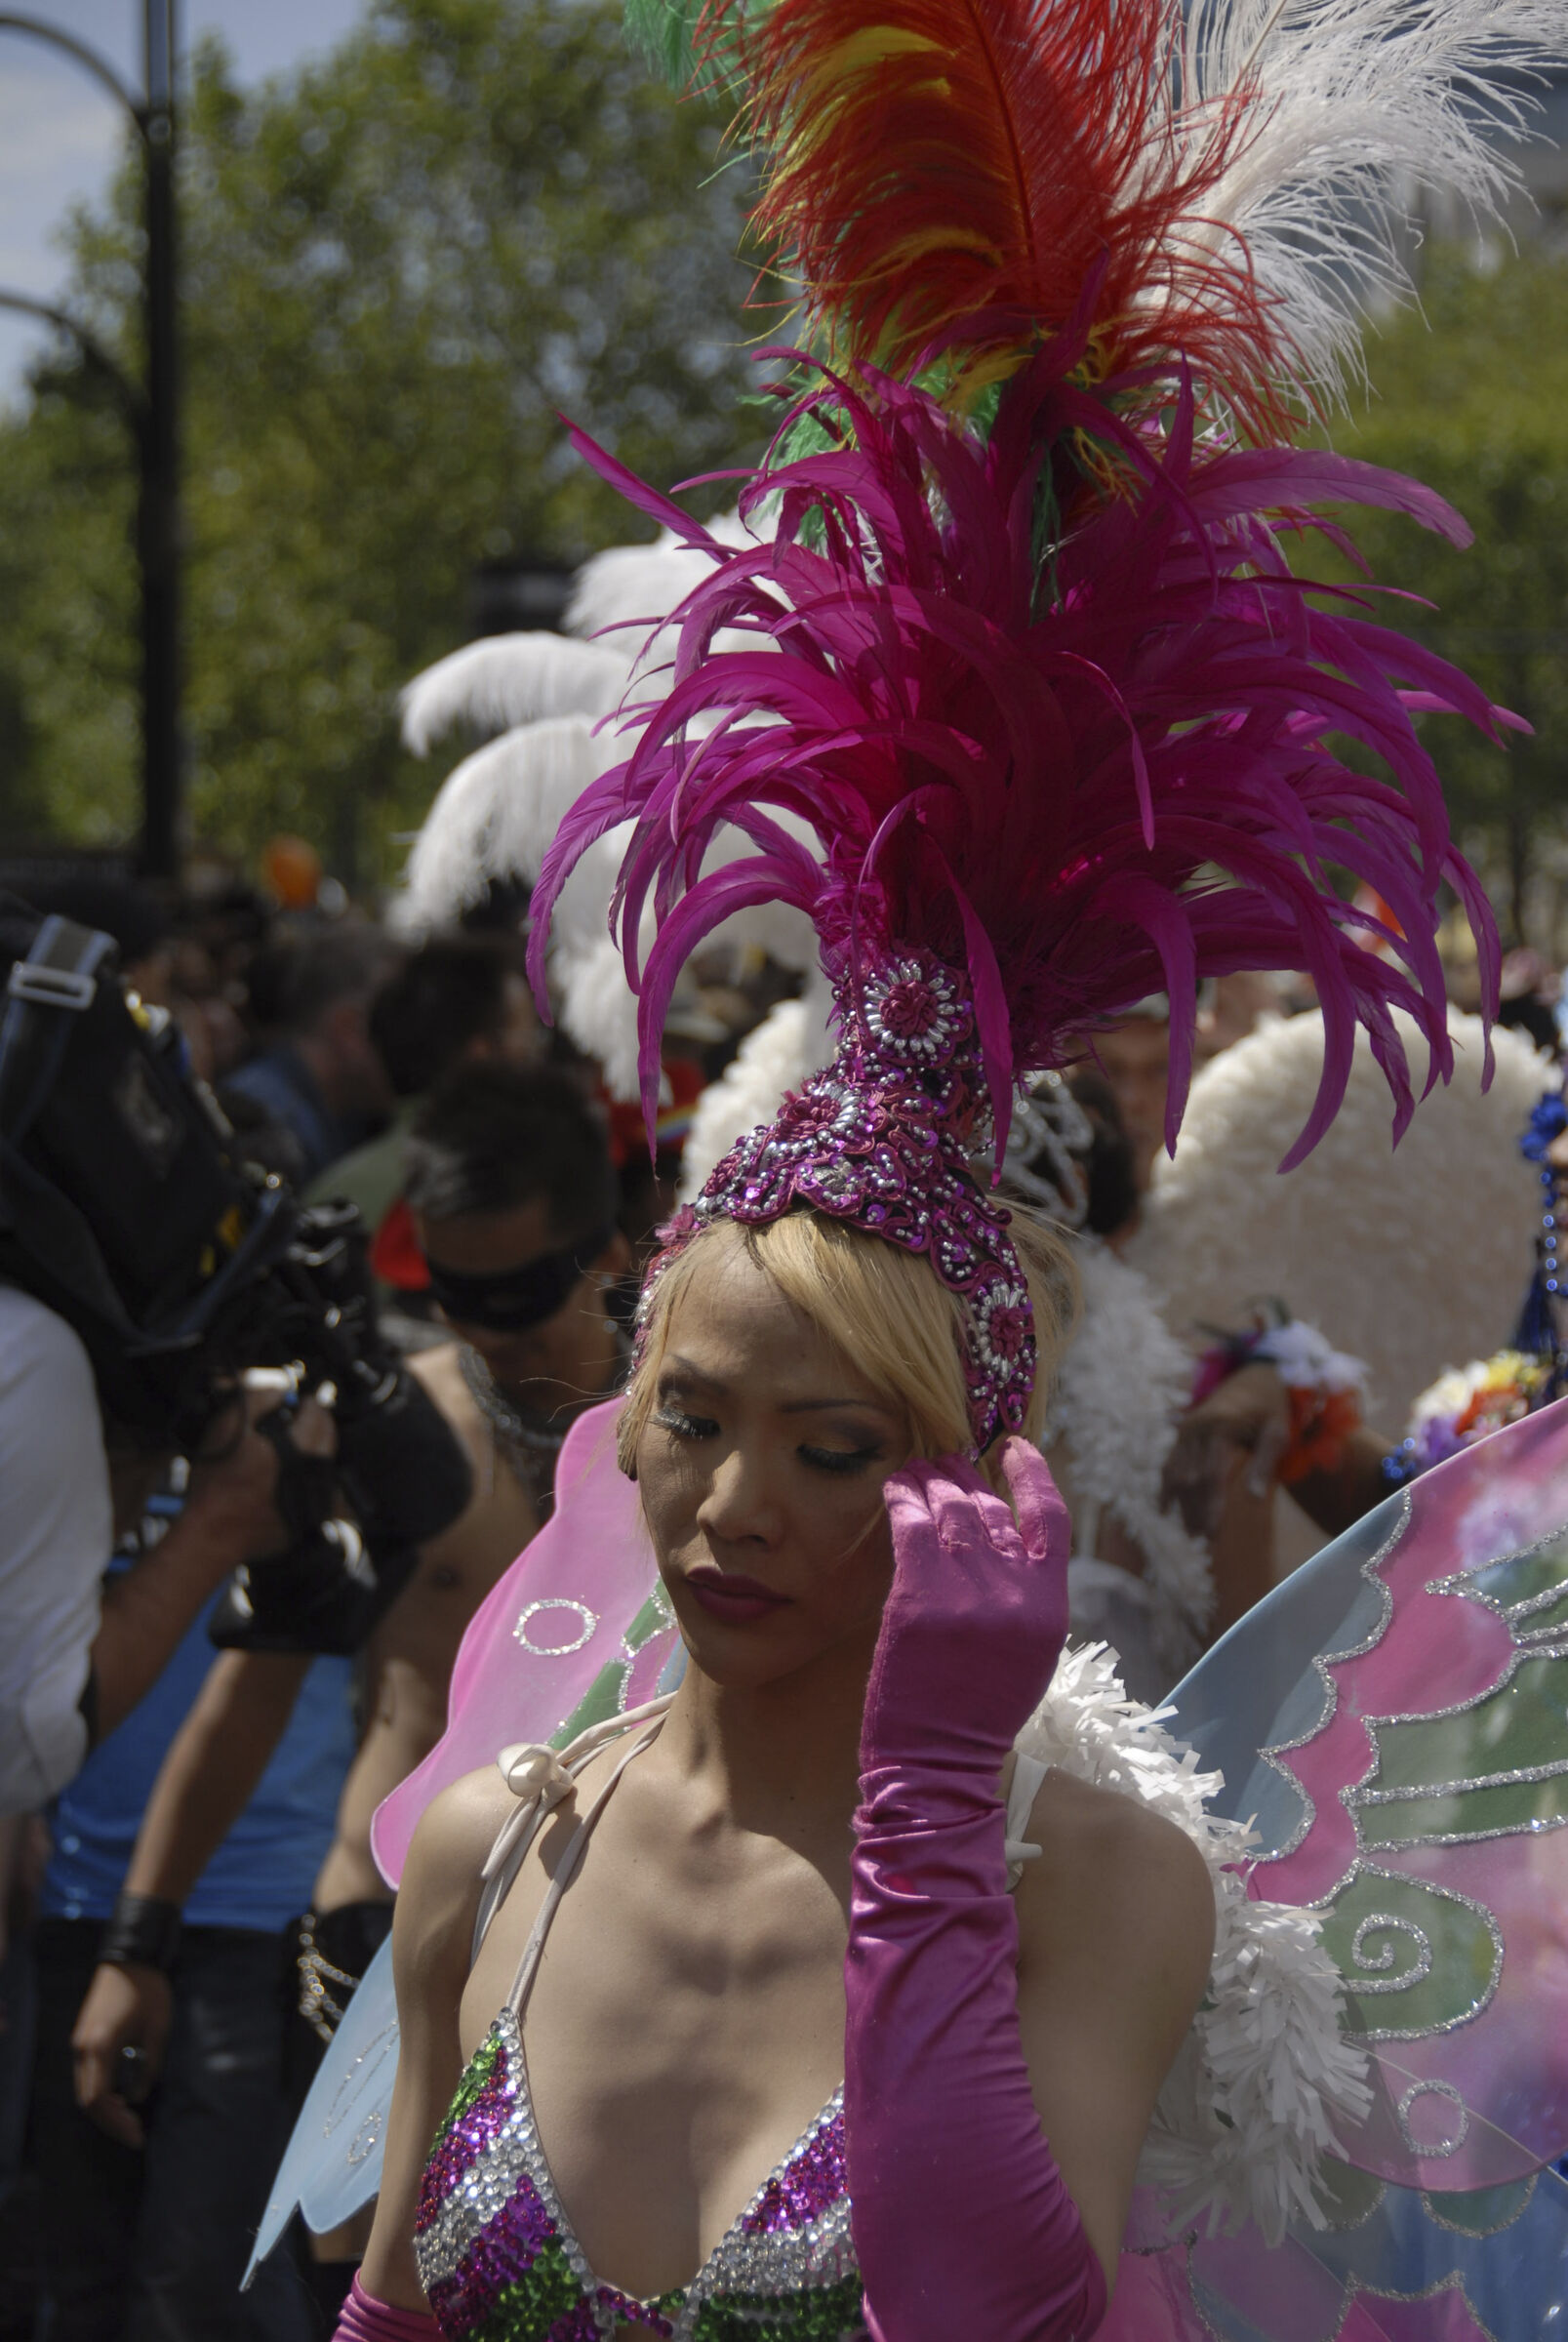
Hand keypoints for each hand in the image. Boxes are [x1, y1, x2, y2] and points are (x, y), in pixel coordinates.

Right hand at [72, 1961, 172, 2147]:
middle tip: (136, 2133)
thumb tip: (137, 2096)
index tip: (137, 2135)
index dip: (116, 2123)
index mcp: (100, 2047)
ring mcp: (80, 2041)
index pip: (98, 2101)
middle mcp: (83, 2048)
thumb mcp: (157, 2031)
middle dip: (111, 2121)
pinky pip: (87, 2074)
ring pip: (85, 2088)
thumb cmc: (148, 1990)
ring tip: (130, 2119)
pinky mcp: (84, 2035)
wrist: (131, 1955)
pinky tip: (120, 2096)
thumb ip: (148, 2067)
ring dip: (105, 2107)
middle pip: (88, 2099)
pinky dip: (101, 2090)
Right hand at [183, 1384, 335, 1560]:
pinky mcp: (308, 1521)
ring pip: (328, 1466)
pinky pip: (322, 1493)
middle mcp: (313, 1475)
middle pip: (328, 1439)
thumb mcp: (228, 1428)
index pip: (318, 1416)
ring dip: (318, 1451)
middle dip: (319, 1424)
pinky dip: (314, 1479)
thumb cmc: (216, 1483)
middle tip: (306, 1418)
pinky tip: (297, 1475)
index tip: (303, 1401)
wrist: (211, 1533)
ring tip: (301, 1445)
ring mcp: (314, 1501)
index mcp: (298, 1449)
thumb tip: (280, 1390)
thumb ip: (257, 1400)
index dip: (310, 1404)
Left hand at [865, 1438, 1070, 1777]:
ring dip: (932, 1480)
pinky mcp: (919, 1593)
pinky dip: (903, 1497)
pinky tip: (896, 1487)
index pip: (1051, 1518)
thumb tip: (1002, 1538)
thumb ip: (1025, 1596)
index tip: (1016, 1446)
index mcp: (1050, 1605)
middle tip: (945, 1462)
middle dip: (966, 1477)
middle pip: (991, 1507)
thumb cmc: (977, 1715)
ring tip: (918, 1469)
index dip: (1034, 1473)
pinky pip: (912, 1523)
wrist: (938, 1762)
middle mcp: (1015, 1590)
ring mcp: (967, 1589)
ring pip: (951, 1507)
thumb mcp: (1026, 1653)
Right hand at [1161, 1361, 1290, 1542]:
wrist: (1254, 1375)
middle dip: (1194, 1511)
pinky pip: (1169, 1462)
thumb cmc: (1270, 1406)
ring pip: (1175, 1473)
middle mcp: (1197, 1427)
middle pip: (1190, 1478)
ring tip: (1188, 1531)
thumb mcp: (1277, 1431)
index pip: (1211, 1475)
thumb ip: (1264, 1462)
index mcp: (1221, 1426)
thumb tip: (1252, 1498)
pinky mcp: (1181, 1431)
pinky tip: (1165, 1508)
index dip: (1211, 1506)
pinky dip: (1166, 1486)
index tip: (1214, 1533)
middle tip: (1201, 1540)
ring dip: (1180, 1503)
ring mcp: (1185, 1429)